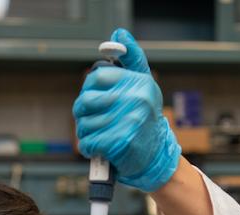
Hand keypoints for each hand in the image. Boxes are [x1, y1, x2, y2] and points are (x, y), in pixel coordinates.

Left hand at [73, 28, 180, 192]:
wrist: (156, 157)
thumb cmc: (144, 118)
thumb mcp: (143, 86)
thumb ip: (131, 59)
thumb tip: (119, 34)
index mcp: (139, 83)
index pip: (95, 77)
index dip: (88, 90)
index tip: (93, 100)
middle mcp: (136, 99)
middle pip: (85, 101)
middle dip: (83, 114)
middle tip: (92, 120)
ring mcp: (128, 122)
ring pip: (84, 124)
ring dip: (86, 133)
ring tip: (100, 135)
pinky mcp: (119, 143)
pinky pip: (87, 142)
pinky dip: (89, 148)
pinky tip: (99, 148)